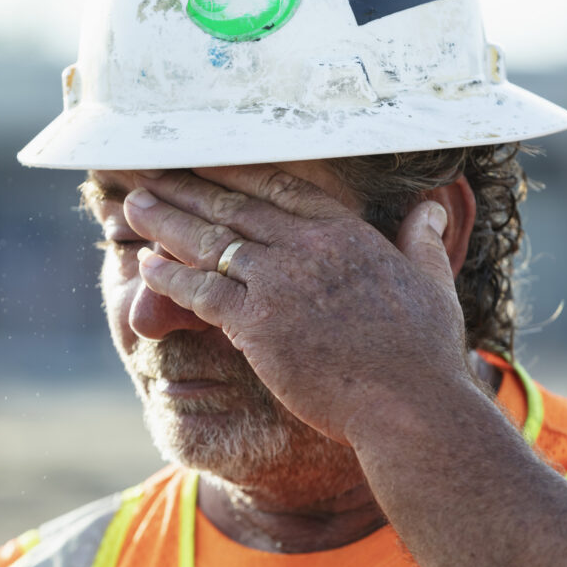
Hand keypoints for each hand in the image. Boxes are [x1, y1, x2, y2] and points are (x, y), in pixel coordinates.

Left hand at [124, 164, 472, 442]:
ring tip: (133, 207)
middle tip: (151, 174)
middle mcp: (306, 248)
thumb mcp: (432, 282)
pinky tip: (146, 265)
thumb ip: (424, 241)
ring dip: (165, 222)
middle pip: (232, 208)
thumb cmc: (424, 352)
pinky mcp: (257, 325)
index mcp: (345, 233)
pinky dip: (170, 278)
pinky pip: (201, 292)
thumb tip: (432, 210)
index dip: (234, 174)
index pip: (279, 189)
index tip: (205, 162)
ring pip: (208, 243)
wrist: (409, 404)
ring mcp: (278, 284)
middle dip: (186, 189)